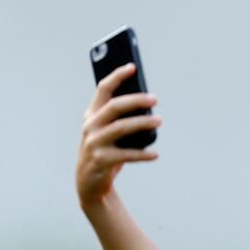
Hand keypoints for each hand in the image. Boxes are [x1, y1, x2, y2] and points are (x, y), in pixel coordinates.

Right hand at [77, 63, 160, 208]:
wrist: (90, 182)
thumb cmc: (105, 150)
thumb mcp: (109, 131)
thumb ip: (121, 117)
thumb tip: (148, 102)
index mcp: (92, 115)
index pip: (103, 90)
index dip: (117, 76)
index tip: (132, 66)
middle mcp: (90, 126)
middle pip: (114, 107)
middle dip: (135, 100)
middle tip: (155, 98)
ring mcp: (93, 144)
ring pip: (120, 128)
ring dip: (142, 123)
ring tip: (159, 121)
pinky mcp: (100, 161)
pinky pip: (125, 155)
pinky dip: (142, 154)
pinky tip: (155, 154)